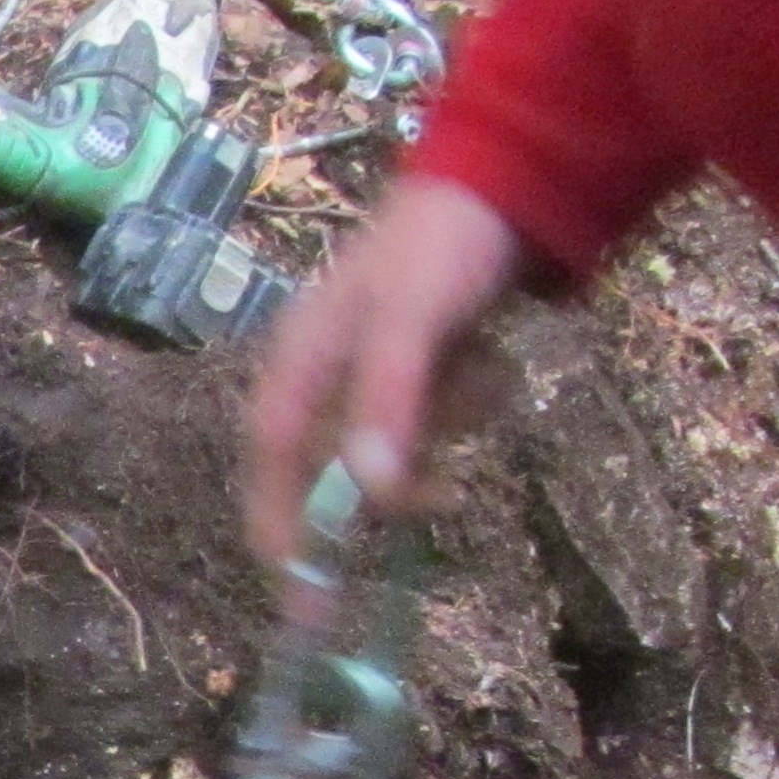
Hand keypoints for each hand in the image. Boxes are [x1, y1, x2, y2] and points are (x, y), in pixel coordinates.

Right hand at [243, 175, 528, 568]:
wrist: (504, 181)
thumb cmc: (438, 246)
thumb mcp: (411, 322)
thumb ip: (387, 403)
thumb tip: (368, 493)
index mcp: (297, 364)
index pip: (273, 464)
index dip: (284, 530)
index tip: (308, 597)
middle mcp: (324, 376)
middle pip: (340, 468)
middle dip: (398, 477)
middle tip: (449, 488)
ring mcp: (372, 376)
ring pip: (399, 448)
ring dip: (448, 428)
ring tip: (481, 372)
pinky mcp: (418, 373)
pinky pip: (437, 422)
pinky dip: (469, 404)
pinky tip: (488, 360)